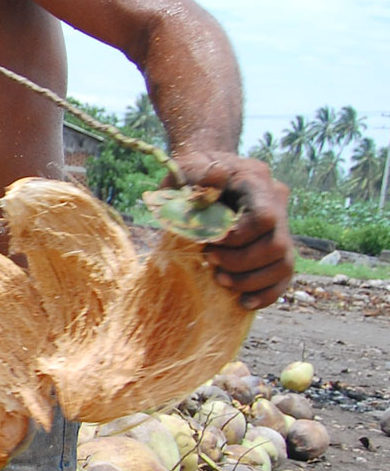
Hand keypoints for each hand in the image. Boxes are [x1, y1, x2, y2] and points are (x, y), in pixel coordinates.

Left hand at [172, 151, 294, 309]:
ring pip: (284, 264)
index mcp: (256, 179)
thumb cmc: (189, 174)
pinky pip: (284, 276)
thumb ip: (197, 174)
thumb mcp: (186, 168)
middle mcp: (276, 201)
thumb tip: (217, 177)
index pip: (265, 217)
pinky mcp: (275, 247)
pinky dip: (266, 293)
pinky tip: (243, 302)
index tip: (209, 241)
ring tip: (219, 278)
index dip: (238, 238)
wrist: (201, 176)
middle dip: (240, 261)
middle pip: (278, 245)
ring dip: (250, 280)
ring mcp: (280, 225)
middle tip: (208, 258)